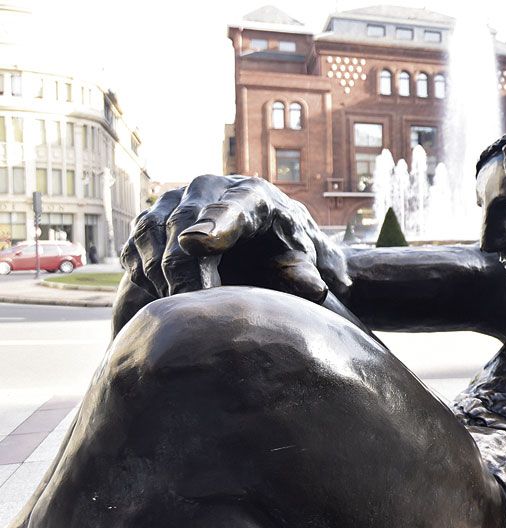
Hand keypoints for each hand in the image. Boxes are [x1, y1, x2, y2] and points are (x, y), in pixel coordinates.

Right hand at [120, 175, 348, 303]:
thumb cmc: (285, 254)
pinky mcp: (152, 216)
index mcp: (255, 195)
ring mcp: (177, 197)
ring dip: (160, 273)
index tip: (197, 244)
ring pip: (151, 231)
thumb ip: (303, 276)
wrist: (264, 240)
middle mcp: (211, 187)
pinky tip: (165, 292)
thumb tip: (313, 289)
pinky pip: (134, 245)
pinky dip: (144, 273)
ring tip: (181, 304)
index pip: (234, 206)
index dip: (215, 224)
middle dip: (184, 269)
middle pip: (183, 223)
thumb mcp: (300, 266)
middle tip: (191, 305)